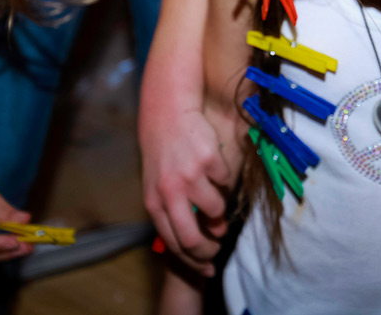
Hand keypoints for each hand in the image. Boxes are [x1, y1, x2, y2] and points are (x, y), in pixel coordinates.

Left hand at [139, 105, 230, 275]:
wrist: (167, 114)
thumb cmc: (164, 154)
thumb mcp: (157, 186)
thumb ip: (172, 212)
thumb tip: (196, 242)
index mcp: (155, 202)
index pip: (174, 244)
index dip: (193, 260)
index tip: (207, 265)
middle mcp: (170, 192)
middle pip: (192, 239)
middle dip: (209, 249)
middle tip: (218, 243)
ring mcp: (190, 176)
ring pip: (216, 210)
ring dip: (219, 210)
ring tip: (213, 195)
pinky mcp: (208, 160)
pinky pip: (225, 181)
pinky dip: (223, 179)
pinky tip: (211, 167)